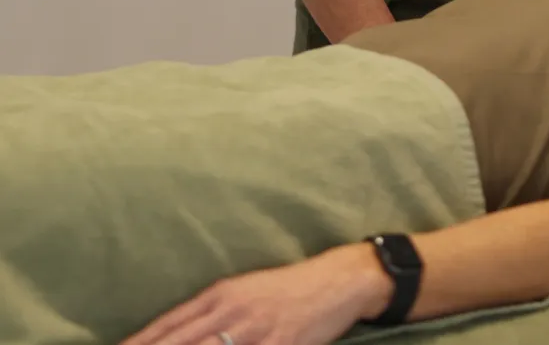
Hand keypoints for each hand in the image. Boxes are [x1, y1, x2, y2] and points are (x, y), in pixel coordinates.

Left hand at [120, 244, 392, 344]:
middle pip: (180, 343)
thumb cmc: (288, 287)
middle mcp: (232, 313)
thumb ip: (208, 311)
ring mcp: (256, 333)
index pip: (167, 327)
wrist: (338, 282)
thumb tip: (170, 332)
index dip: (138, 344)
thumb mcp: (243, 288)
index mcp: (220, 295)